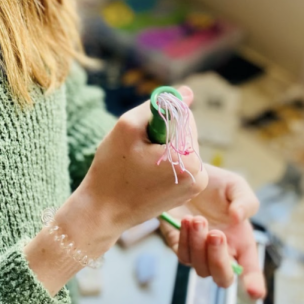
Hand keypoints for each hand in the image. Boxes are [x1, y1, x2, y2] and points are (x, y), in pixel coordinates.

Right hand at [79, 86, 207, 237]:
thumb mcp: (128, 126)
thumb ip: (158, 106)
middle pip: (184, 133)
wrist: (102, 212)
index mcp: (190, 160)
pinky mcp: (185, 193)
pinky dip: (161, 161)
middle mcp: (200, 176)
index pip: (184, 118)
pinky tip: (143, 173)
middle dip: (160, 135)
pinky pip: (177, 162)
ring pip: (180, 147)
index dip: (158, 121)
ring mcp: (194, 187)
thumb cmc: (112, 170)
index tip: (141, 136)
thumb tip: (188, 92)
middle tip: (137, 152)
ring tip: (139, 164)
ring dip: (160, 147)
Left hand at [158, 164, 265, 298]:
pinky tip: (186, 220)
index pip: (250, 270)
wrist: (184, 174)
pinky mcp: (178, 245)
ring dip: (199, 245)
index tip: (255, 292)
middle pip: (223, 277)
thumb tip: (238, 218)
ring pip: (200, 268)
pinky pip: (183, 255)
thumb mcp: (235, 186)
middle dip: (219, 260)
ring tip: (197, 219)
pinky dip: (185, 241)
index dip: (254, 283)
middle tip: (216, 234)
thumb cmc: (215, 184)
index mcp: (241, 242)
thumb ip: (245, 201)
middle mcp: (221, 252)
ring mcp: (199, 252)